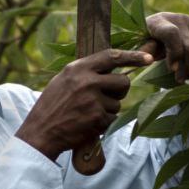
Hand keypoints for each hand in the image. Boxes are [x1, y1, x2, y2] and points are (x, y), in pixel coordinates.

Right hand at [14, 48, 154, 159]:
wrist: (40, 132)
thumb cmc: (51, 106)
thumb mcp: (63, 81)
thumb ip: (85, 72)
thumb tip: (111, 68)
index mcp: (78, 68)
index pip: (111, 56)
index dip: (132, 56)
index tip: (148, 58)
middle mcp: (87, 81)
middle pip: (123, 82)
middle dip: (119, 90)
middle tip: (106, 97)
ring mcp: (93, 100)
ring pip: (118, 103)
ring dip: (107, 109)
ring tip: (86, 113)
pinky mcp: (97, 118)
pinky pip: (112, 118)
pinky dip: (102, 123)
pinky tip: (86, 123)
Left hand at [142, 11, 188, 83]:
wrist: (161, 30)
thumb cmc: (150, 43)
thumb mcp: (144, 49)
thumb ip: (143, 54)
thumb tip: (148, 60)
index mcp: (158, 22)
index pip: (172, 34)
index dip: (175, 54)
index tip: (171, 69)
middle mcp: (177, 18)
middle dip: (186, 68)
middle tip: (181, 79)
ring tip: (187, 76)